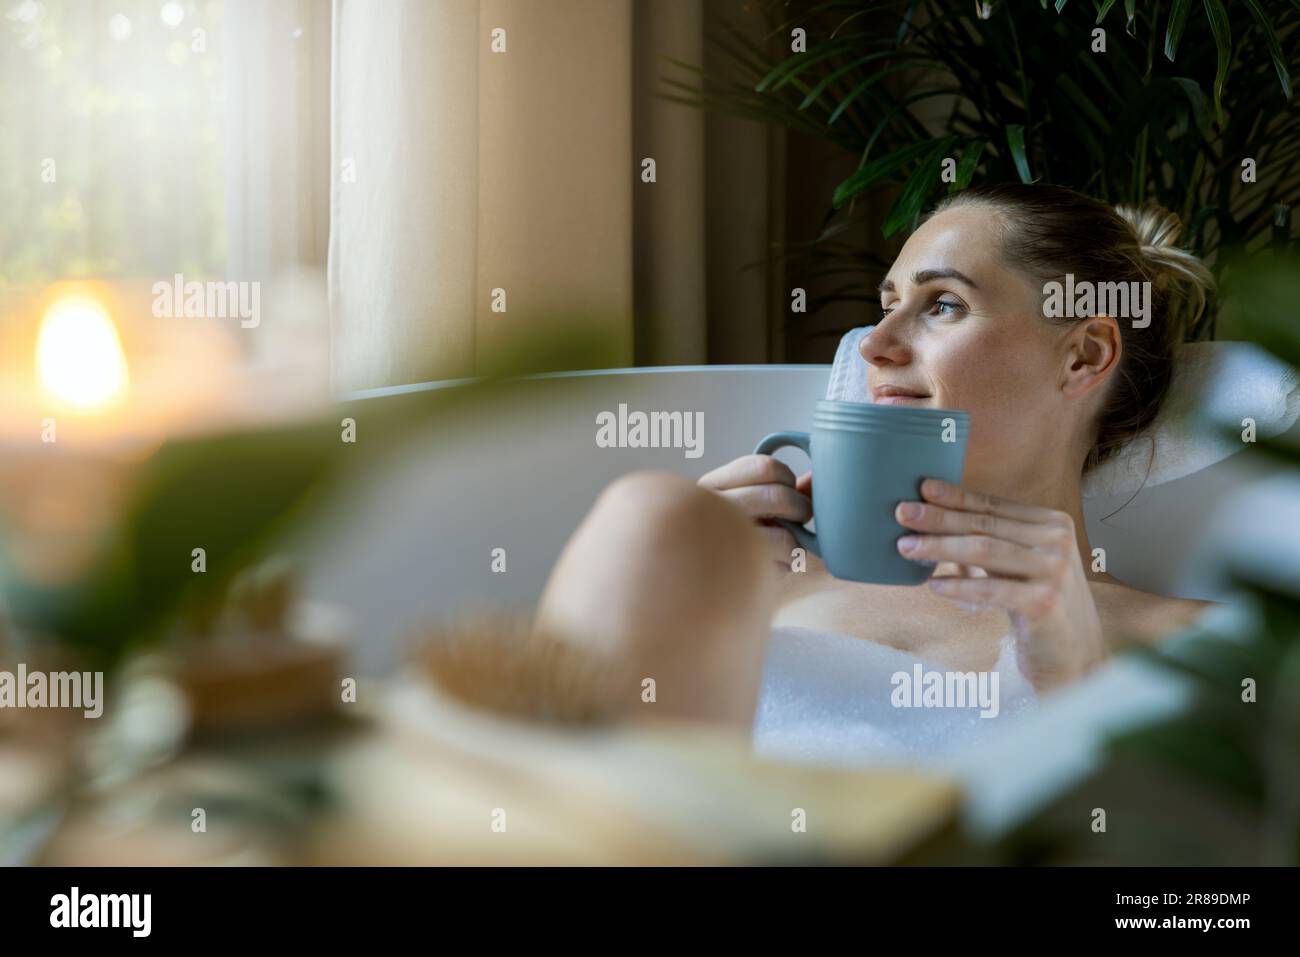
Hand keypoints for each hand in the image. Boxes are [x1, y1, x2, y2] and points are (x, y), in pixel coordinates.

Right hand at [698, 455, 814, 570]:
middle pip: (779, 497)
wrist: (691, 575)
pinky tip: (773, 564)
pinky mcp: (736, 573)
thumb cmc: (723, 531)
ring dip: (796, 542)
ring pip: (785, 537)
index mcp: (713, 484)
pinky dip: (787, 565)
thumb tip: (815, 478)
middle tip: (798, 517)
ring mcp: (724, 544)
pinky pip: (781, 566)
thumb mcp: (742, 501)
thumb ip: (779, 487)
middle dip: (801, 508)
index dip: (787, 477)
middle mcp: (713, 511)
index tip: (787, 488)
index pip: (764, 467)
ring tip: (787, 545)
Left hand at [893, 478, 1107, 690]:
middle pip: (985, 524)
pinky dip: (959, 585)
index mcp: (1052, 523)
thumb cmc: (1037, 602)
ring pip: (984, 550)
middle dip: (939, 518)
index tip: (922, 488)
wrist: (1073, 654)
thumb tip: (934, 517)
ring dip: (940, 547)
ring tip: (906, 547)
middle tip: (902, 512)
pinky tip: (933, 584)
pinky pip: (991, 589)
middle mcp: (1057, 541)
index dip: (955, 496)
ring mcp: (1054, 571)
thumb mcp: (1020, 563)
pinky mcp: (1044, 603)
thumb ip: (993, 539)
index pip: (993, 505)